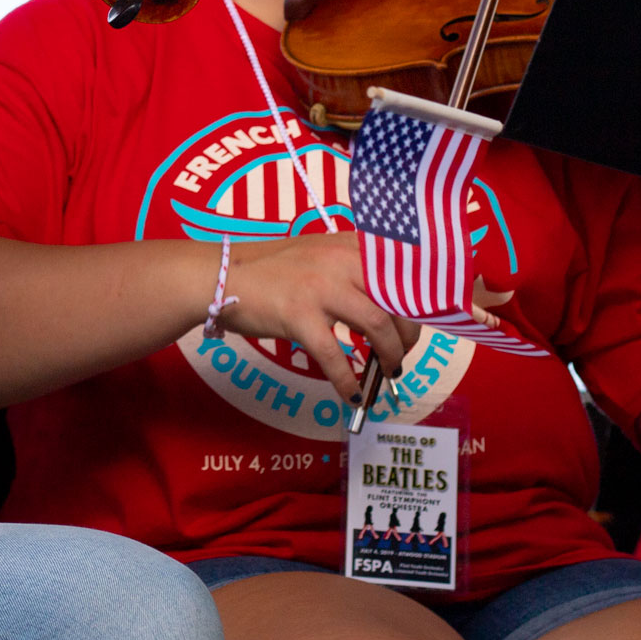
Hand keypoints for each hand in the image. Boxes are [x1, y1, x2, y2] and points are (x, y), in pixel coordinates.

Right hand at [217, 230, 419, 406]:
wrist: (222, 275)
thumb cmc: (270, 269)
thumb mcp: (319, 255)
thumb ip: (352, 269)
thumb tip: (390, 305)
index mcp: (349, 244)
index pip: (403, 271)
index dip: (418, 303)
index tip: (416, 326)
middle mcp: (340, 260)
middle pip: (398, 300)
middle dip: (408, 334)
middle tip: (400, 354)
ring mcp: (319, 287)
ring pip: (376, 325)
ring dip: (388, 356)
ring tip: (386, 373)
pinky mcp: (298, 315)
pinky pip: (334, 356)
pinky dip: (347, 381)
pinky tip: (351, 395)